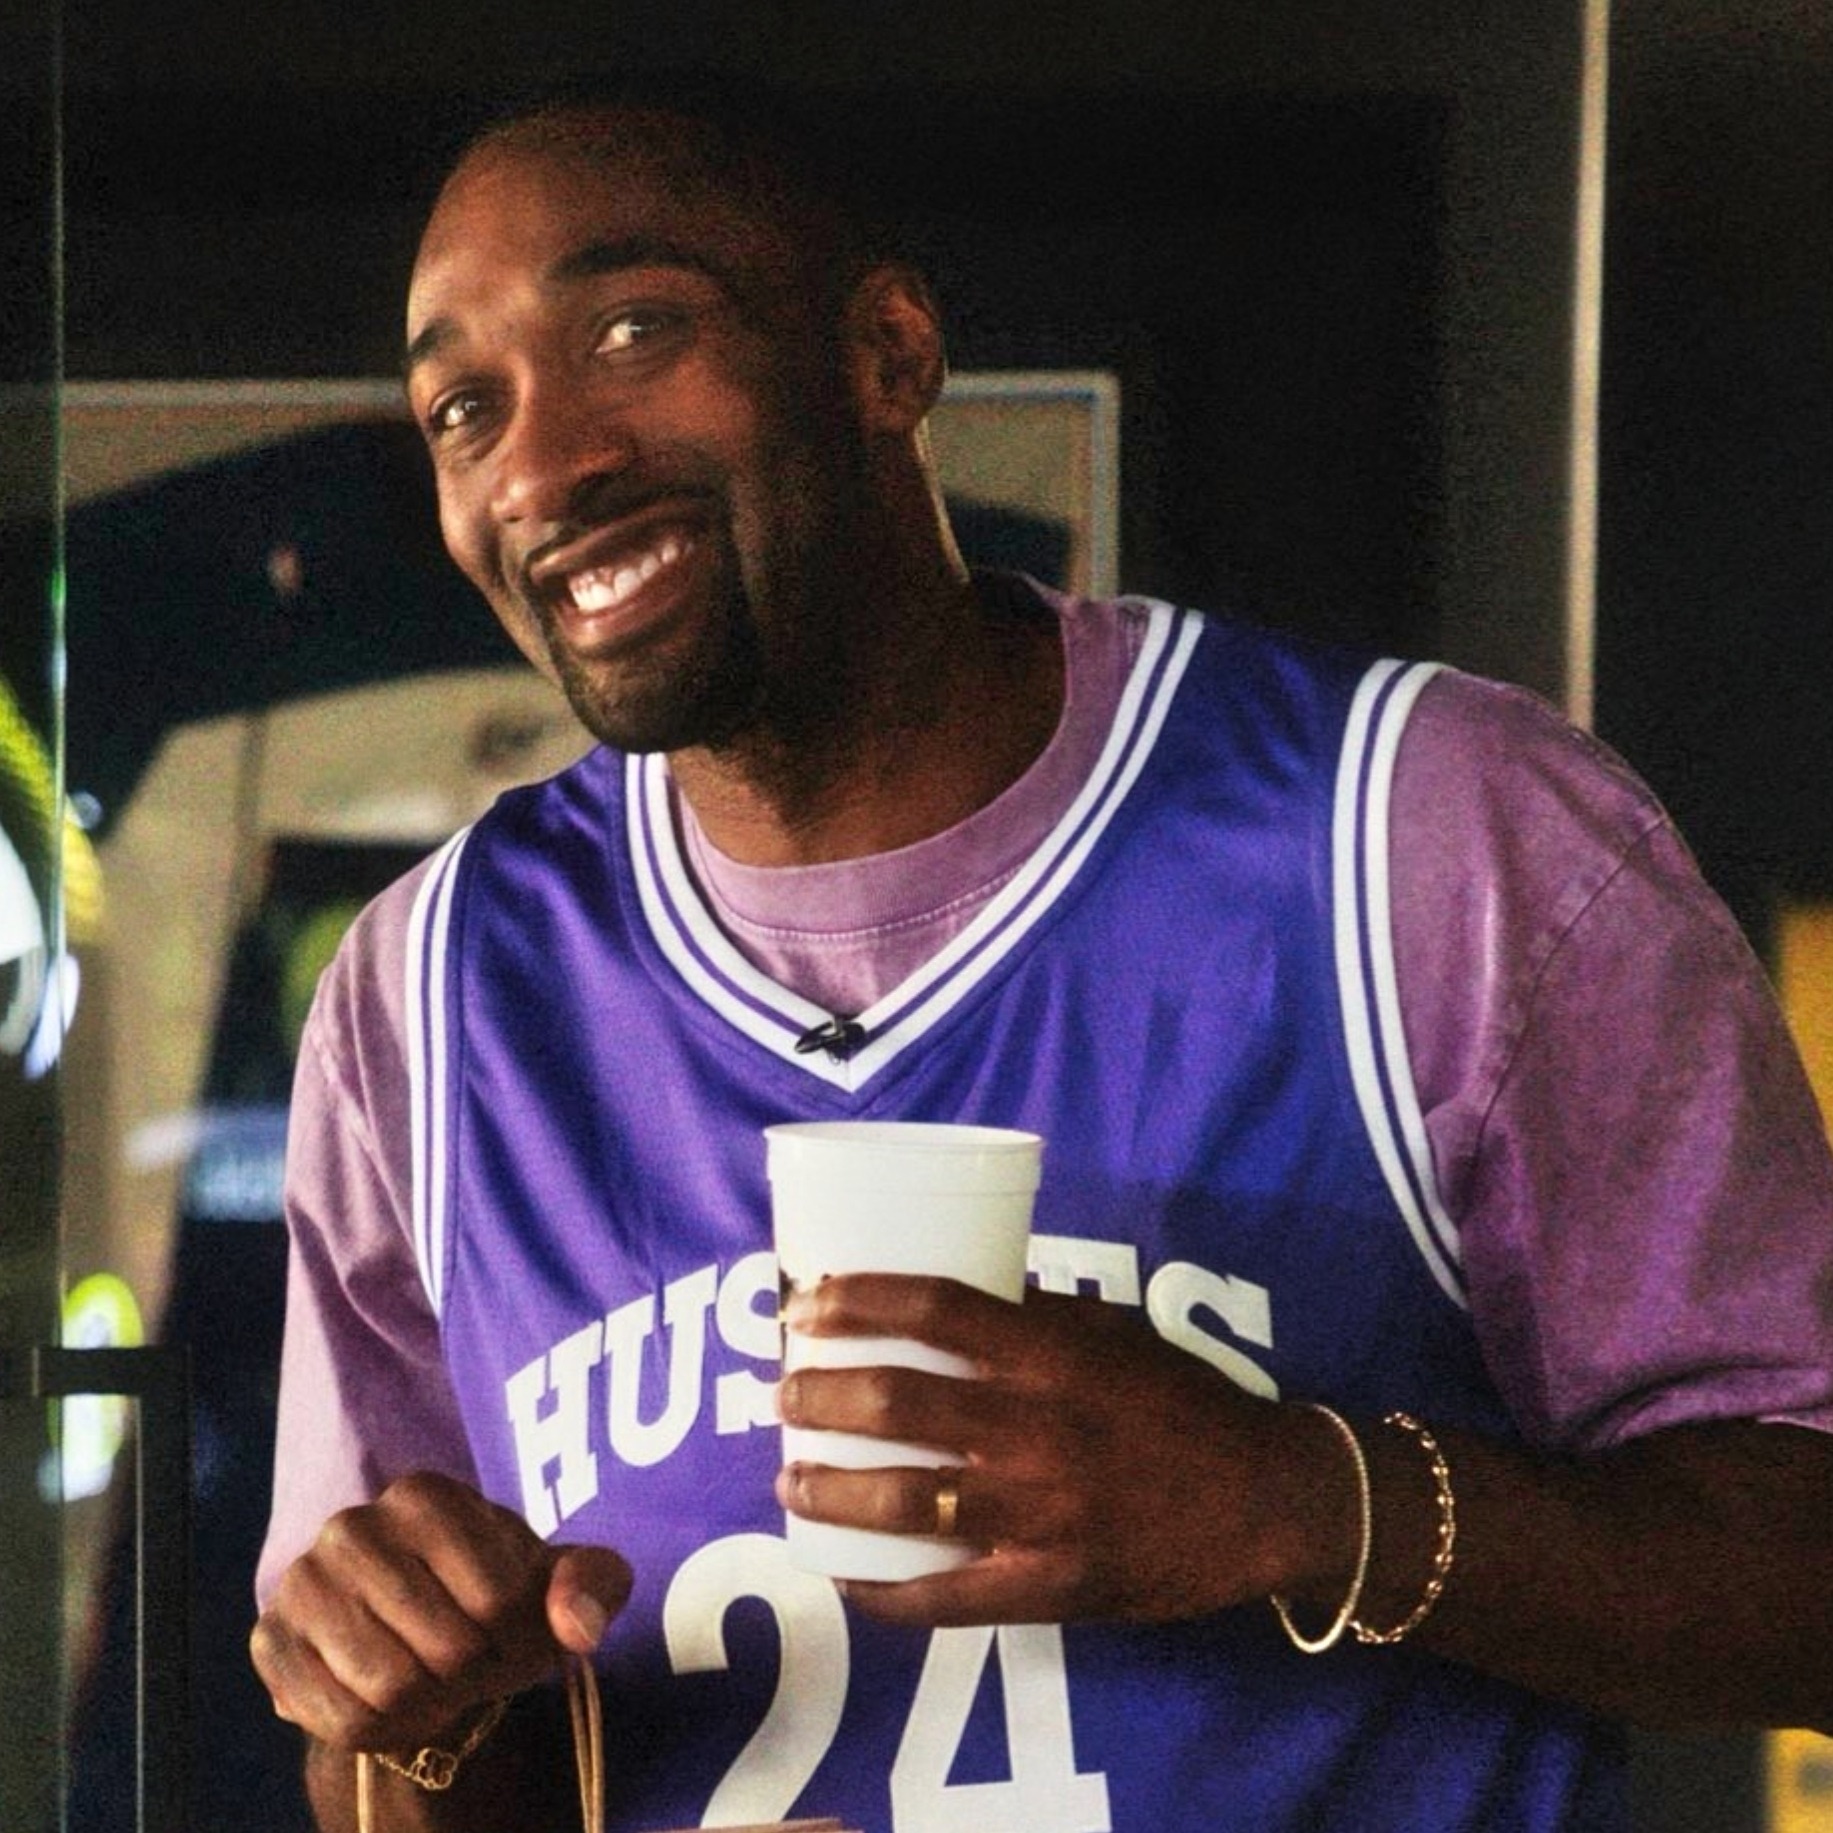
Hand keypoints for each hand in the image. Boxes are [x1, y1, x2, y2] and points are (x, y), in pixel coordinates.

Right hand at [250, 1470, 631, 1753]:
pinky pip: (341, 1720)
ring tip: (431, 1679)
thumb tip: (575, 1622)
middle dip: (474, 1675)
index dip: (519, 1638)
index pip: (499, 1597)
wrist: (415, 1645)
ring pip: (392, 1687)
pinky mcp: (271, 1642)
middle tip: (469, 1663)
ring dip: (429, 1705)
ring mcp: (303, 1582)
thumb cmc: (499, 1604)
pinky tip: (387, 1700)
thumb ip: (593, 1586)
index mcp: (427, 1495)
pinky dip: (381, 1730)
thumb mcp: (563, 1586)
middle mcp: (354, 1525)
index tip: (509, 1631)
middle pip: (447, 1646)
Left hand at [775, 1276, 1353, 1627]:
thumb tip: (949, 1302)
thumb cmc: (1184, 1405)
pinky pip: (947, 1597)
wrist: (1265, 1499)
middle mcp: (1040, 1429)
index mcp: (1056, 1356)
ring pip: (904, 1501)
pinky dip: (885, 1592)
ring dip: (830, 1491)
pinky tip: (846, 1579)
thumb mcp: (1116, 1335)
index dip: (857, 1302)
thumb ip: (1037, 1318)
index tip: (806, 1305)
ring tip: (791, 1480)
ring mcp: (1042, 1513)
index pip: (936, 1310)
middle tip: (784, 1394)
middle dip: (820, 1397)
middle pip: (897, 1403)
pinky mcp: (1051, 1586)